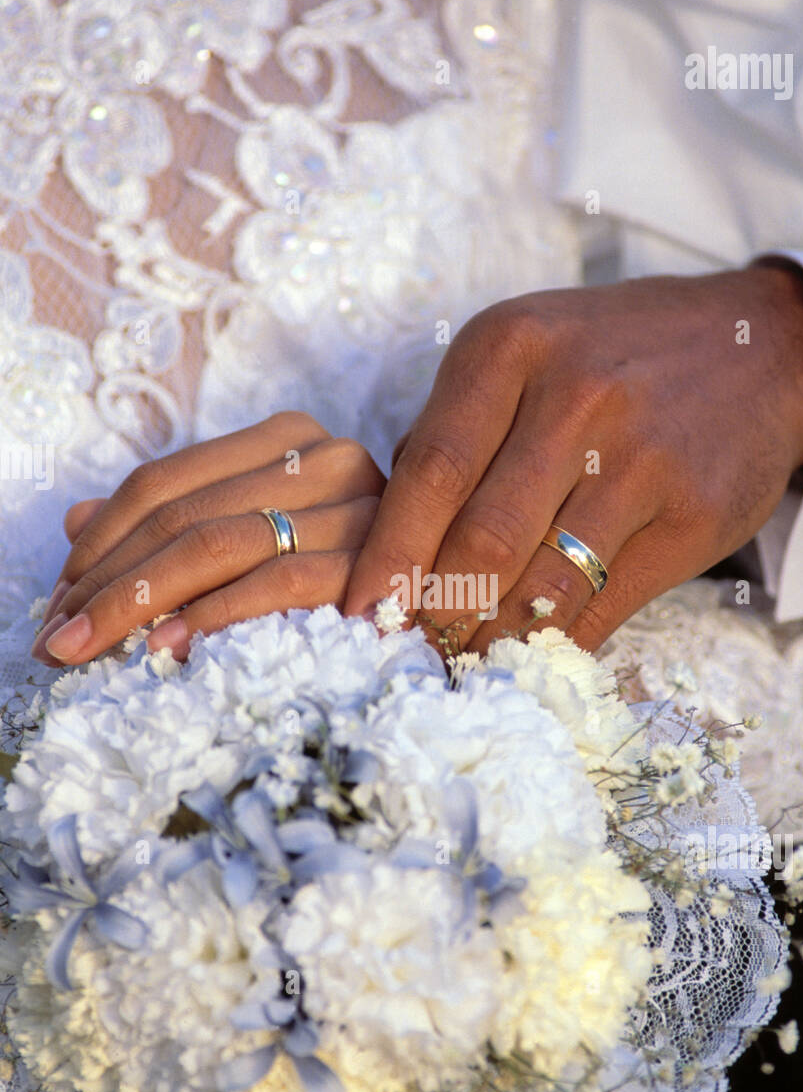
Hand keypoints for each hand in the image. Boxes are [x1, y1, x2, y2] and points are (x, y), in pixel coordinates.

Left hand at [33, 411, 384, 665]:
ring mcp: (358, 507)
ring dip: (139, 602)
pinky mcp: (380, 563)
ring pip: (219, 543)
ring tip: (89, 650)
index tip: (58, 602)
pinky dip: (215, 615)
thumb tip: (77, 519)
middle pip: (183, 513)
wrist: (459, 619)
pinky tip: (168, 647)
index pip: (165, 480)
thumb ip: (171, 522)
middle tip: (55, 641)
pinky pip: (279, 583)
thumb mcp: (247, 542)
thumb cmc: (343, 589)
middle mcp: (328, 458)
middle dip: (105, 583)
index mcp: (290, 441)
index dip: (99, 543)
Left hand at [344, 262, 802, 651]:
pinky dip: (553, 645)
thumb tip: (388, 540)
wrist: (758, 349)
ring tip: (456, 664)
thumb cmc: (615, 357)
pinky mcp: (691, 516)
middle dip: (434, 611)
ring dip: (489, 640)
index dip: (387, 557)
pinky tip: (523, 659)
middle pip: (480, 539)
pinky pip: (603, 605)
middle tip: (407, 651)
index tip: (359, 615)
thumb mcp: (526, 351)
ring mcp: (643, 459)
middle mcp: (577, 398)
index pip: (431, 472)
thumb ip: (457, 429)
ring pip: (541, 584)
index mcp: (513, 348)